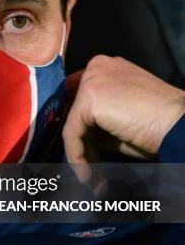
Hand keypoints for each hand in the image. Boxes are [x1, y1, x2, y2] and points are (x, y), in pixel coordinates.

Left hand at [63, 55, 184, 181]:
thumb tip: (80, 140)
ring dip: (80, 154)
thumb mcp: (121, 118)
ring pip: (72, 123)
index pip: (77, 95)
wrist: (179, 125)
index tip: (80, 150)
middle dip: (79, 141)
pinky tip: (87, 173)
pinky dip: (77, 156)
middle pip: (72, 109)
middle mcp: (97, 67)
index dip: (77, 125)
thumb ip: (98, 122)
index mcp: (107, 67)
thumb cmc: (159, 123)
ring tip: (91, 177)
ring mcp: (92, 79)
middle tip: (87, 169)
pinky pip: (72, 133)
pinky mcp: (89, 97)